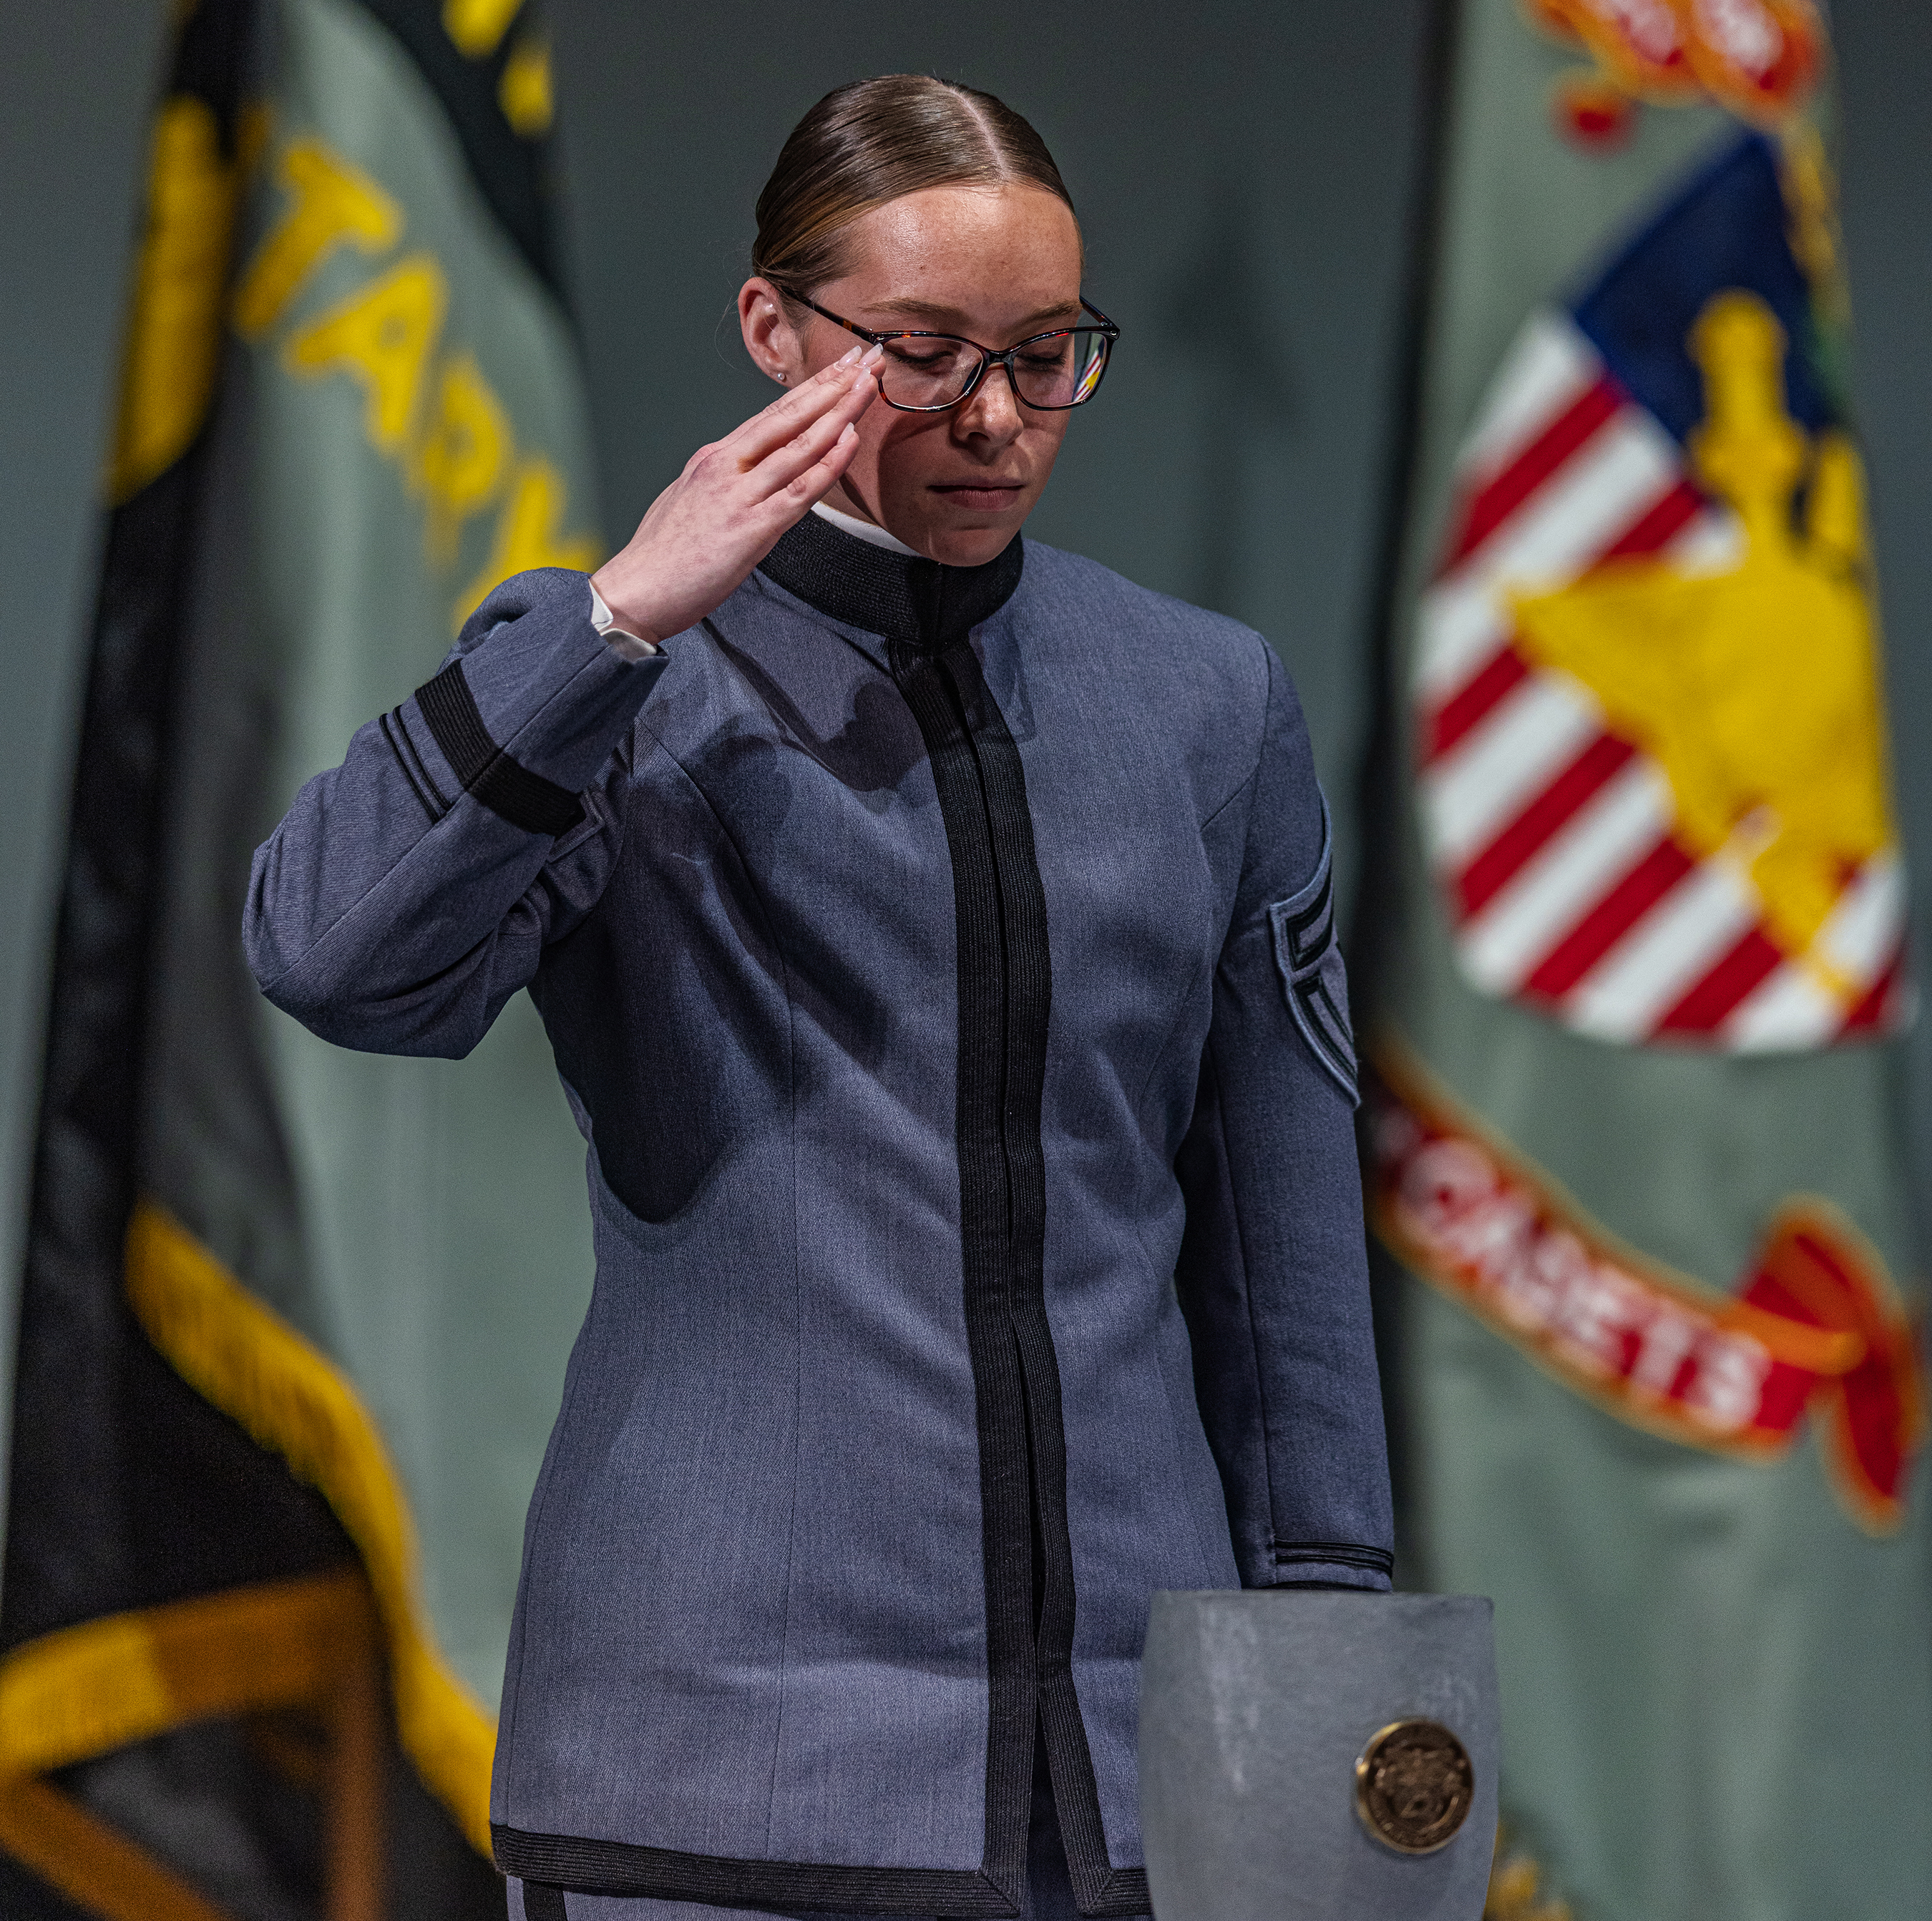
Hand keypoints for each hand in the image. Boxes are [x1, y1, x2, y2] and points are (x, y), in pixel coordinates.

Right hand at [591, 344, 882, 643]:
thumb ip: (722, 484)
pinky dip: (828, 463)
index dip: (809, 389)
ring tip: (868, 385)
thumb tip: (747, 476)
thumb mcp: (688, 501)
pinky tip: (850, 440)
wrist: (636, 590)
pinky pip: (799, 490)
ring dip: (839, 412)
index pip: (771, 416)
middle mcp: (727, 467)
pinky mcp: (752, 528)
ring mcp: (740, 495)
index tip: (839, 368)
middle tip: (866, 357)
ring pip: (799, 445)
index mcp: (714, 459)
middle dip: (831, 384)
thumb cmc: (661, 556)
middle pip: (788, 416)